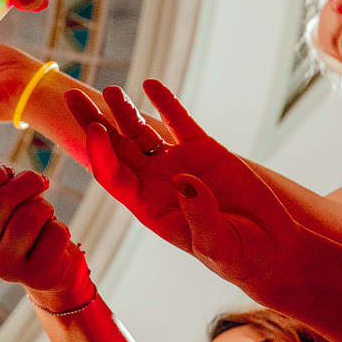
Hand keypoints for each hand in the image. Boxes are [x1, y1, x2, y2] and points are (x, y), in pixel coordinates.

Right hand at [0, 164, 90, 312]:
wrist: (48, 269)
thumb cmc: (23, 226)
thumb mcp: (2, 206)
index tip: (6, 172)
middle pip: (3, 199)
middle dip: (29, 182)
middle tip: (39, 183)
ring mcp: (4, 264)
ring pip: (30, 216)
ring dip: (45, 207)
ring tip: (45, 214)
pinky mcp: (33, 273)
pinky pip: (54, 232)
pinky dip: (60, 227)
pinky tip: (52, 235)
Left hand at [67, 80, 300, 282]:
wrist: (270, 247)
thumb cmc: (240, 256)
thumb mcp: (219, 244)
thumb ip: (200, 216)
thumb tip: (184, 182)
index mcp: (148, 207)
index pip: (114, 175)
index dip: (100, 152)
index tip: (93, 129)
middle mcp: (155, 182)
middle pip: (115, 147)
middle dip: (93, 121)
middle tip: (70, 95)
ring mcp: (177, 164)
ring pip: (141, 132)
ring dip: (124, 110)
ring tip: (110, 89)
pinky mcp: (203, 151)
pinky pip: (179, 122)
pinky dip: (166, 103)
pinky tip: (151, 85)